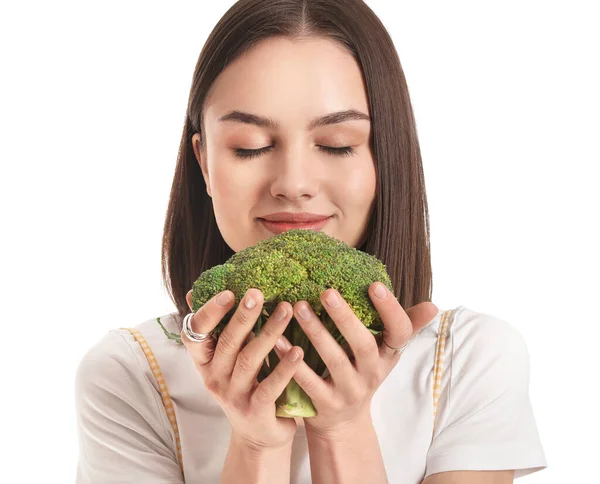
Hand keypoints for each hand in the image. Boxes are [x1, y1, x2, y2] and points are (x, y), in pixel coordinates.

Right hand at [182, 288, 304, 449]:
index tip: (228, 292)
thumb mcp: (228, 359)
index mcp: (205, 361)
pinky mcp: (255, 412)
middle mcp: (214, 378)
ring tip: (287, 310)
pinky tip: (298, 350)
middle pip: (227, 342)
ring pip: (249, 360)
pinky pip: (270, 387)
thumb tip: (195, 292)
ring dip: (269, 333)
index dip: (209, 313)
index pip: (195, 334)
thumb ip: (220, 328)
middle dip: (243, 316)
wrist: (258, 435)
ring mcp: (233, 396)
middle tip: (258, 293)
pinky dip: (284, 368)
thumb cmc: (245, 385)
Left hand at [273, 282, 437, 436]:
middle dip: (345, 318)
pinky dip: (292, 361)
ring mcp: (349, 391)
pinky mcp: (325, 405)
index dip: (390, 310)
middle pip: (363, 345)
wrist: (343, 422)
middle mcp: (372, 374)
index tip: (375, 284)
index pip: (399, 333)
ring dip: (315, 333)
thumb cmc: (362, 371)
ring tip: (298, 307)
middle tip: (326, 291)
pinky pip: (308, 381)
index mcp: (388, 355)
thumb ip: (402, 325)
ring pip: (333, 361)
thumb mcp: (385, 352)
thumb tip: (434, 306)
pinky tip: (277, 340)